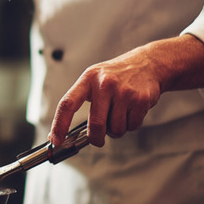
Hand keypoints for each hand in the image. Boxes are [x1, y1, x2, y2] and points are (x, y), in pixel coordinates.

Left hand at [49, 35, 203, 147]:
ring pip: (116, 129)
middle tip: (97, 139)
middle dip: (96, 138)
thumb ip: (82, 100)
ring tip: (119, 114)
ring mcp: (124, 92)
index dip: (59, 124)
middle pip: (96, 125)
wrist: (147, 63)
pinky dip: (131, 125)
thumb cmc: (115, 75)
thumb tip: (67, 132)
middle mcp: (105, 84)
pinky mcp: (141, 99)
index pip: (67, 104)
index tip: (55, 140)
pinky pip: (132, 126)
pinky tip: (132, 110)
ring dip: (116, 130)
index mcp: (88, 79)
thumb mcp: (94, 79)